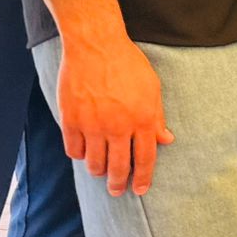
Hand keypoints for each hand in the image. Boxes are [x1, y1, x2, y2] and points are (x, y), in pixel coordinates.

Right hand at [57, 34, 172, 196]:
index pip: (144, 159)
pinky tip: (85, 151)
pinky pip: (74, 151)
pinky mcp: (71, 121)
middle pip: (118, 168)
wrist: (96, 45)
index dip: (142, 178)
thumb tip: (166, 140)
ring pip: (94, 164)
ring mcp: (92, 125)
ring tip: (101, 170)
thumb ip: (157, 117)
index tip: (140, 190)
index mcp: (142, 118)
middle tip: (117, 190)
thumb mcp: (152, 87)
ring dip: (98, 171)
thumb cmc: (127, 64)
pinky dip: (80, 155)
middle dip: (118, 184)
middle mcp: (118, 126)